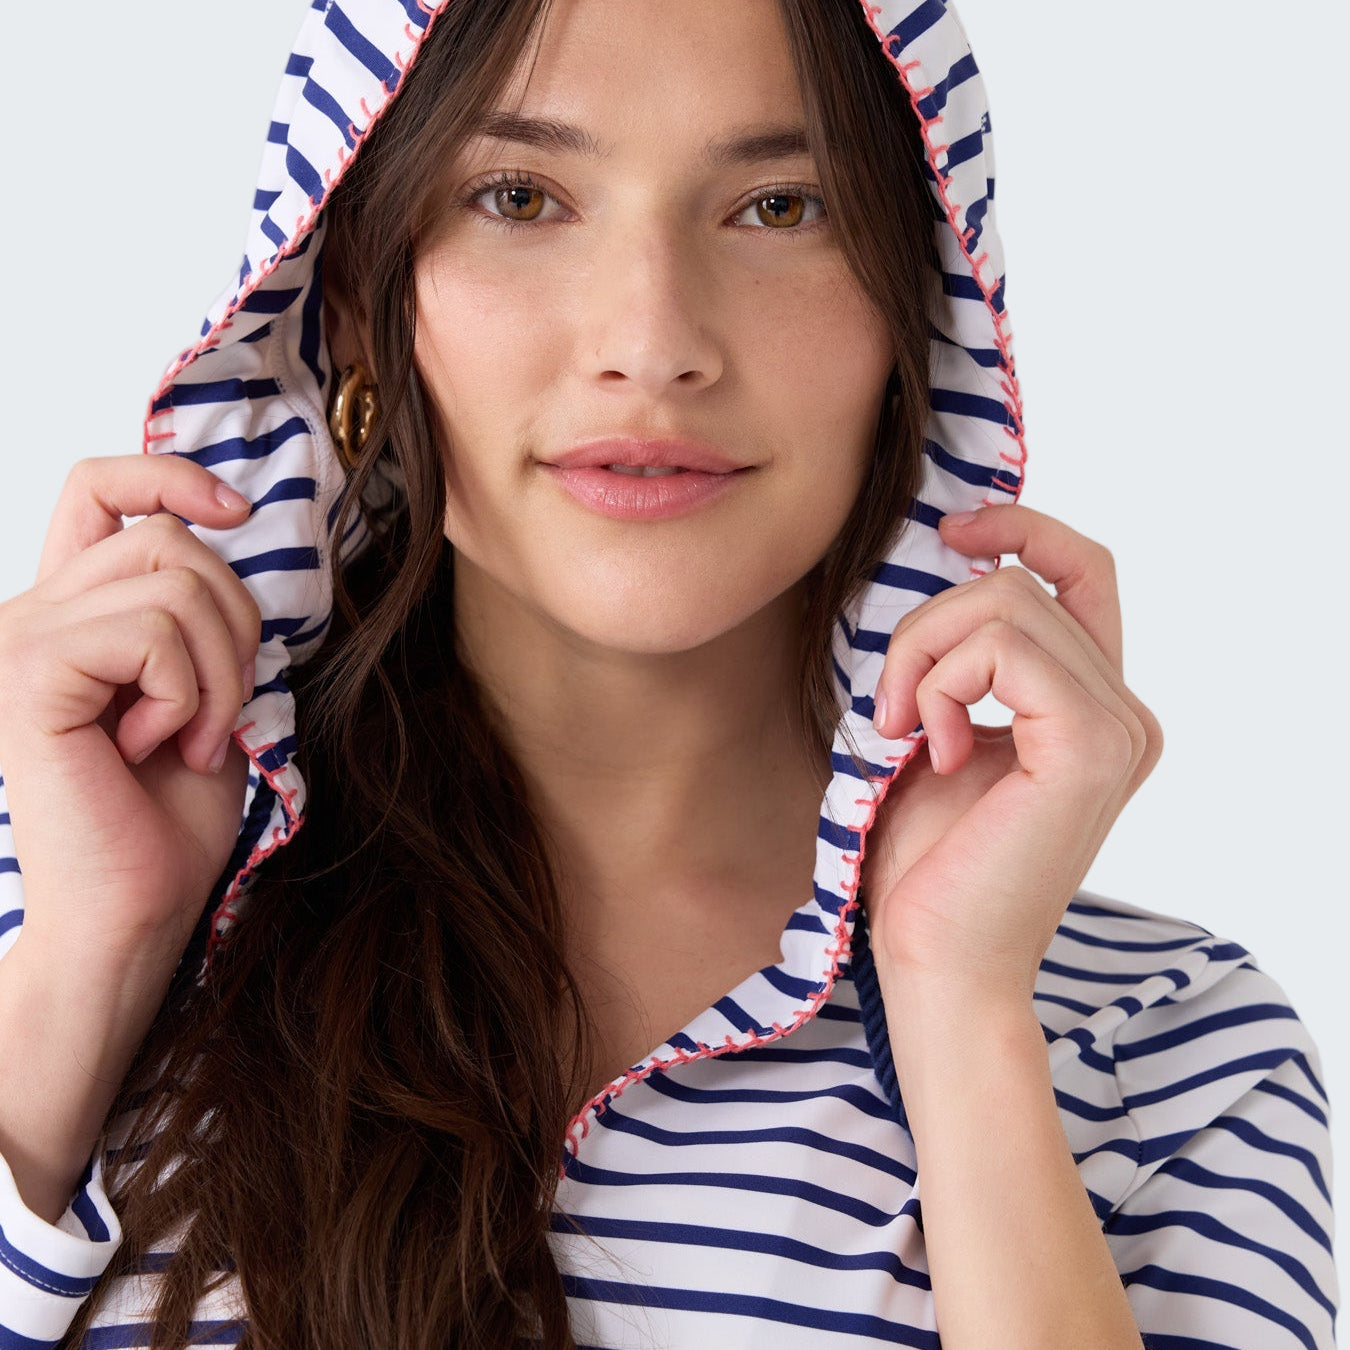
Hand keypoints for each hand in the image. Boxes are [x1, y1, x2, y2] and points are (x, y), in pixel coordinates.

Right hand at [0, 455, 259, 966]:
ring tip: (187, 738)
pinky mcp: (28, 671)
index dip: (170, 475)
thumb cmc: (169, 814)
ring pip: (176, 579)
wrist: (135, 907)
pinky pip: (152, 631)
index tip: (237, 512)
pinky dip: (187, 694)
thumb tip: (229, 535)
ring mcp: (19, 638)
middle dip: (234, 623)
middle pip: (168, 536)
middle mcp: (30, 612)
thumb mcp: (202, 689)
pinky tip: (155, 748)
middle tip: (221, 708)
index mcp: (69, 612)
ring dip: (218, 671)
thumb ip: (197, 614)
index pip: (98, 488)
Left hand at [860, 504, 1161, 1005]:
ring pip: (1005, 602)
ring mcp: (1119, 727)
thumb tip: (955, 568)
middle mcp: (1124, 711)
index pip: (1082, 573)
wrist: (936, 960)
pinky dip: (941, 685)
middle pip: (1018, 583)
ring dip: (922, 657)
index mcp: (1092, 707)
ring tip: (906, 733)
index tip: (954, 531)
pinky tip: (933, 751)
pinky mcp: (1092, 744)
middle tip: (891, 709)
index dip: (1023, 529)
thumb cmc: (928, 862)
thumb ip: (965, 662)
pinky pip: (1002, 648)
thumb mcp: (940, 732)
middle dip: (926, 628)